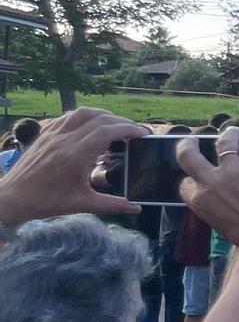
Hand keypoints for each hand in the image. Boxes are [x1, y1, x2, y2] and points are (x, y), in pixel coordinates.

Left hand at [0, 107, 150, 224]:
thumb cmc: (47, 202)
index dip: (128, 129)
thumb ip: (113, 205)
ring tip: (115, 125)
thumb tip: (137, 208)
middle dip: (121, 122)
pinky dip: (84, 117)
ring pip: (82, 113)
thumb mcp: (82, 204)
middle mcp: (64, 140)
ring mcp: (52, 135)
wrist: (12, 198)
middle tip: (135, 131)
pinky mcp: (44, 135)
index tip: (143, 134)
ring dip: (103, 115)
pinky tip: (91, 126)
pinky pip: (67, 117)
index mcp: (75, 156)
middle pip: (99, 119)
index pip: (107, 132)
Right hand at [178, 126, 238, 241]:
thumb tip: (222, 199)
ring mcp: (231, 170)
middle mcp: (210, 182)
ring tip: (232, 130)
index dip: (191, 179)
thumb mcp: (220, 223)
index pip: (185, 184)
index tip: (196, 176)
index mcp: (199, 201)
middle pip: (188, 155)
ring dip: (227, 134)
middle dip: (186, 145)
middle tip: (190, 140)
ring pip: (223, 142)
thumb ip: (216, 206)